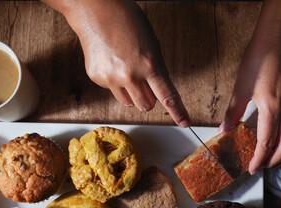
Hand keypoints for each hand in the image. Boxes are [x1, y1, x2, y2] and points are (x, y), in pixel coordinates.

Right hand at [55, 0, 189, 126]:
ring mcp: (112, 79)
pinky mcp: (97, 78)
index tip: (184, 122)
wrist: (96, 11)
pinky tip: (111, 63)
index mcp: (150, 64)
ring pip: (128, 102)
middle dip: (148, 99)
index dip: (177, 111)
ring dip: (131, 93)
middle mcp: (131, 76)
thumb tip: (156, 90)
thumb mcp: (152, 44)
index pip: (167, 96)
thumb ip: (156, 69)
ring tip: (125, 70)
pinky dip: (114, 82)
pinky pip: (112, 91)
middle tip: (144, 84)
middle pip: (146, 106)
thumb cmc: (127, 22)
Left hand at [219, 22, 280, 174]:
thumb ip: (233, 111)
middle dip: (275, 161)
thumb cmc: (260, 58)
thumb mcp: (241, 86)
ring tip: (275, 159)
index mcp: (272, 107)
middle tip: (262, 167)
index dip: (259, 159)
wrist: (278, 38)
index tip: (252, 169)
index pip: (267, 142)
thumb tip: (224, 129)